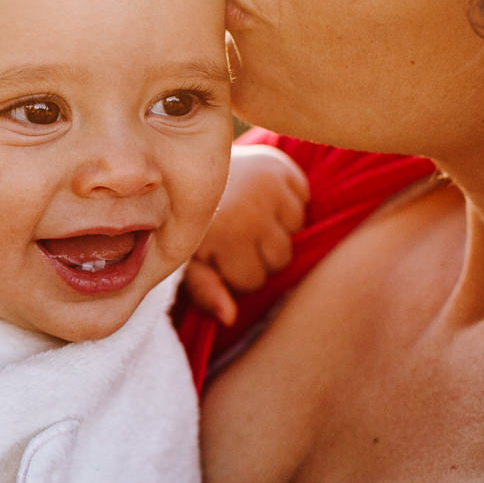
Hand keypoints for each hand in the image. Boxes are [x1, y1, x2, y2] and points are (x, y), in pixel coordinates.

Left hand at [183, 144, 310, 325]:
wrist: (181, 165)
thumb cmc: (185, 222)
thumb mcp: (184, 258)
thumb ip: (204, 289)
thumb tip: (230, 317)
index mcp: (225, 233)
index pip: (253, 281)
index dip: (235, 273)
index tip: (215, 254)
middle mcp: (251, 208)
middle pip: (280, 259)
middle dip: (259, 255)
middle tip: (233, 234)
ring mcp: (269, 184)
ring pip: (295, 229)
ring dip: (276, 227)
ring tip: (246, 214)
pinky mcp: (282, 165)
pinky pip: (303, 198)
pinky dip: (287, 200)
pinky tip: (260, 195)